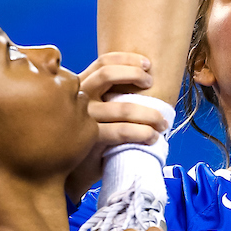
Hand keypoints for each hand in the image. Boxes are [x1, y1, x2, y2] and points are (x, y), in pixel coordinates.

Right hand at [66, 53, 168, 200]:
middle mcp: (78, 98)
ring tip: (162, 122)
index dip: (127, 59)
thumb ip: (107, 98)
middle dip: (135, 74)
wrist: (69, 171)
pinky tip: (152, 137)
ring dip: (148, 113)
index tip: (148, 65)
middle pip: (108, 74)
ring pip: (122, 107)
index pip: (103, 62)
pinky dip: (141, 132)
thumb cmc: (85, 139)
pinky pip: (121, 131)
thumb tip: (144, 87)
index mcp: (80, 87)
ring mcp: (82, 117)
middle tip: (151, 82)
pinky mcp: (88, 138)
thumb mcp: (92, 112)